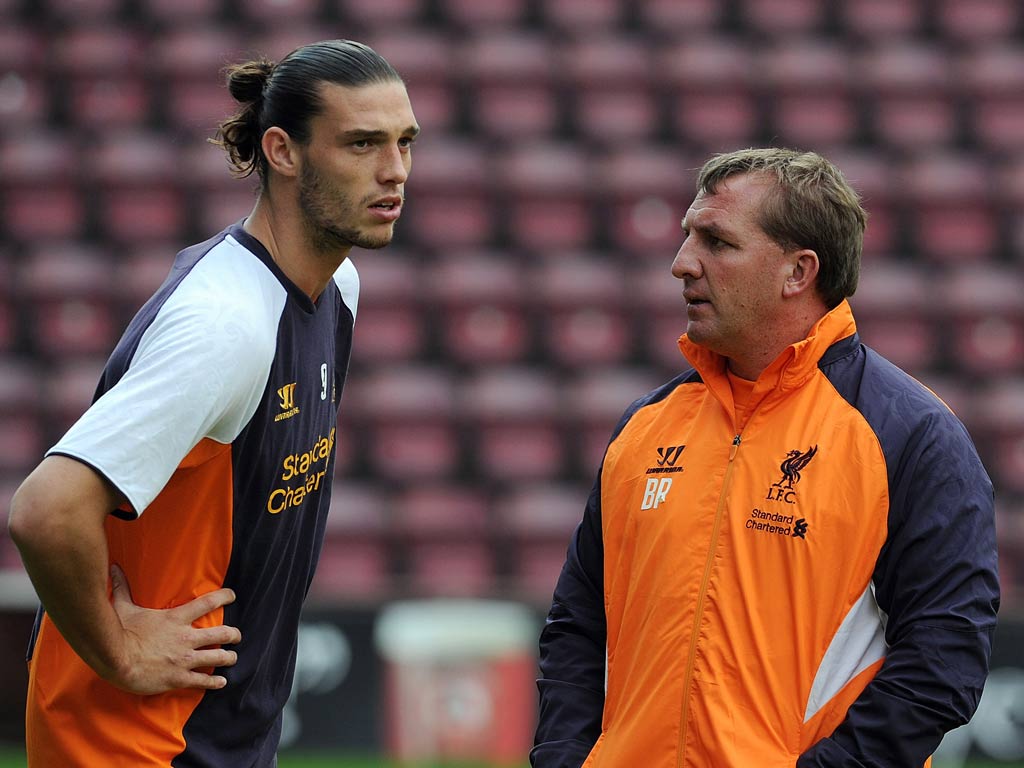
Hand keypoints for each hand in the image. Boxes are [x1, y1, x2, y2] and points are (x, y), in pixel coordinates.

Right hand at [104, 564, 241, 694]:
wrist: (115, 659)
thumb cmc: (119, 632)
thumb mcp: (123, 607)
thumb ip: (122, 588)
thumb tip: (113, 568)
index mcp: (176, 618)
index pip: (208, 603)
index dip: (224, 597)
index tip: (233, 596)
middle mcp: (186, 638)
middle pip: (222, 633)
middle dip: (234, 635)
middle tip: (237, 636)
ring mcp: (184, 659)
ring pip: (218, 657)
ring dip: (228, 658)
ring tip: (232, 658)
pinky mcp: (178, 678)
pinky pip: (203, 681)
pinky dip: (214, 682)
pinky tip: (221, 682)